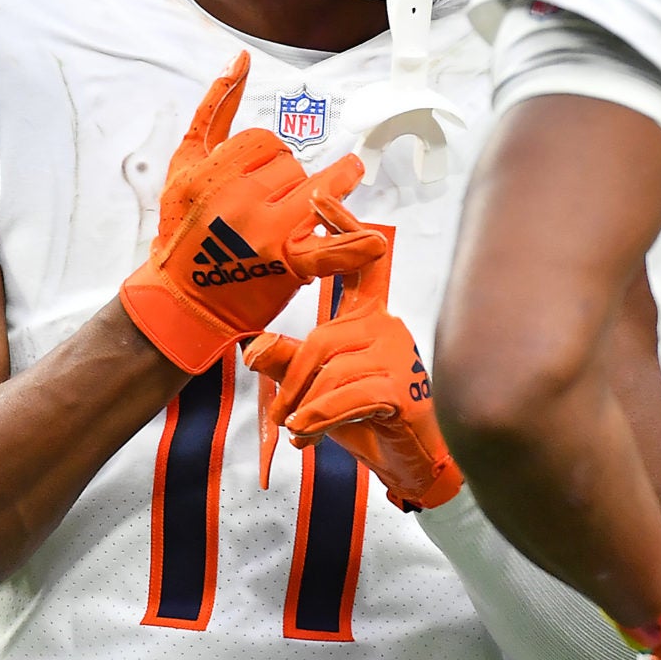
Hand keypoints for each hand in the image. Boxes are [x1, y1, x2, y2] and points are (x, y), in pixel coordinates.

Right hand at [118, 55, 382, 373]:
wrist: (181, 301)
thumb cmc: (182, 230)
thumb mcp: (185, 163)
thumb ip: (213, 108)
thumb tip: (239, 61)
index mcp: (211, 172)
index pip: (266, 142)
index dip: (268, 156)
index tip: (261, 176)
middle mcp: (237, 200)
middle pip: (292, 166)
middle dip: (289, 179)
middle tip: (275, 203)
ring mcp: (264, 234)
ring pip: (318, 191)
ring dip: (334, 188)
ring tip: (347, 179)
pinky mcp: (286, 267)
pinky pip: (328, 251)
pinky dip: (353, 248)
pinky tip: (373, 242)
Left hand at [244, 234, 461, 511]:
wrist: (409, 461)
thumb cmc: (364, 417)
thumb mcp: (315, 387)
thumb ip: (286, 363)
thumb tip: (251, 348)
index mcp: (369, 317)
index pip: (359, 264)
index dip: (343, 229)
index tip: (320, 198)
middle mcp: (386, 327)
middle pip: (323, 339)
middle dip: (293, 380)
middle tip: (280, 415)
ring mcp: (399, 356)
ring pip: (332, 371)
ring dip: (306, 408)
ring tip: (299, 432)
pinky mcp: (403, 388)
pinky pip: (347, 396)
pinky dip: (320, 418)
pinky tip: (309, 435)